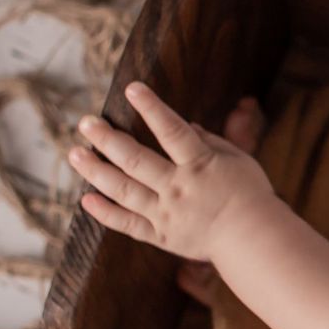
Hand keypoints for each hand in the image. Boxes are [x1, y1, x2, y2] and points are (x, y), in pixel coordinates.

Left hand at [68, 82, 276, 261]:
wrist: (254, 240)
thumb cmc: (250, 194)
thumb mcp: (237, 159)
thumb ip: (210, 141)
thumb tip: (185, 125)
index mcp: (200, 165)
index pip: (172, 131)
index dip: (152, 108)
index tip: (131, 88)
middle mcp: (178, 188)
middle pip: (135, 160)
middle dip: (107, 139)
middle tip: (86, 123)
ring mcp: (166, 214)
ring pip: (123, 190)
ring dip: (96, 171)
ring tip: (75, 153)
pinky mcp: (161, 235)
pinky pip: (127, 224)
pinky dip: (105, 213)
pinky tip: (86, 199)